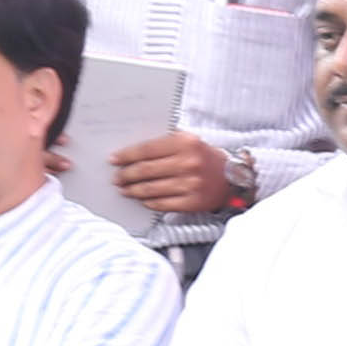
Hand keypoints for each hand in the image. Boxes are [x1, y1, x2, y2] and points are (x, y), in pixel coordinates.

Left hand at [109, 130, 248, 219]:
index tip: (114, 160)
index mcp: (185, 143)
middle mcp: (188, 163)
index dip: (126, 156)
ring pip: (150, 189)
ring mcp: (190, 184)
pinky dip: (148, 202)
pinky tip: (142, 199)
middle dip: (126, 175)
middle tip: (117, 178)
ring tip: (125, 189)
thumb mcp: (189, 141)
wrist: (232, 177)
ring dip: (133, 190)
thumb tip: (132, 154)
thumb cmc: (205, 157)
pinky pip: (162, 204)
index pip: (147, 149)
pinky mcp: (192, 202)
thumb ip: (165, 144)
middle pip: (145, 171)